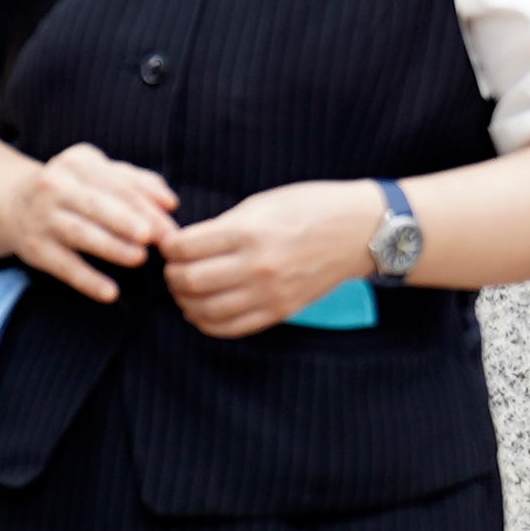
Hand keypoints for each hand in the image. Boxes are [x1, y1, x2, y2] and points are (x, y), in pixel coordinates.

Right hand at [0, 142, 177, 301]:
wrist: (11, 204)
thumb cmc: (73, 188)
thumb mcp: (99, 174)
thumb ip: (138, 183)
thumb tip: (170, 203)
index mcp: (77, 162)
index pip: (117, 184)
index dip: (146, 205)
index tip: (170, 226)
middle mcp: (54, 186)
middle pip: (96, 204)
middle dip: (127, 221)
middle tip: (156, 238)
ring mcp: (41, 218)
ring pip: (80, 233)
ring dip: (111, 247)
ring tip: (138, 258)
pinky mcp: (34, 249)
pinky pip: (63, 266)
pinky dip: (87, 280)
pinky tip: (110, 292)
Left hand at [164, 180, 379, 338]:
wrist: (360, 231)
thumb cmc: (313, 207)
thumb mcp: (265, 202)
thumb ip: (225, 225)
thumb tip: (188, 244)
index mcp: (249, 231)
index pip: (186, 247)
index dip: (169, 246)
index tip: (169, 244)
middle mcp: (256, 265)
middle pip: (189, 281)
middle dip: (172, 275)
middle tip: (174, 267)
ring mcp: (269, 293)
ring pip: (204, 310)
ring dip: (185, 301)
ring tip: (186, 290)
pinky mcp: (279, 311)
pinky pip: (230, 328)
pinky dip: (207, 322)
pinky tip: (202, 311)